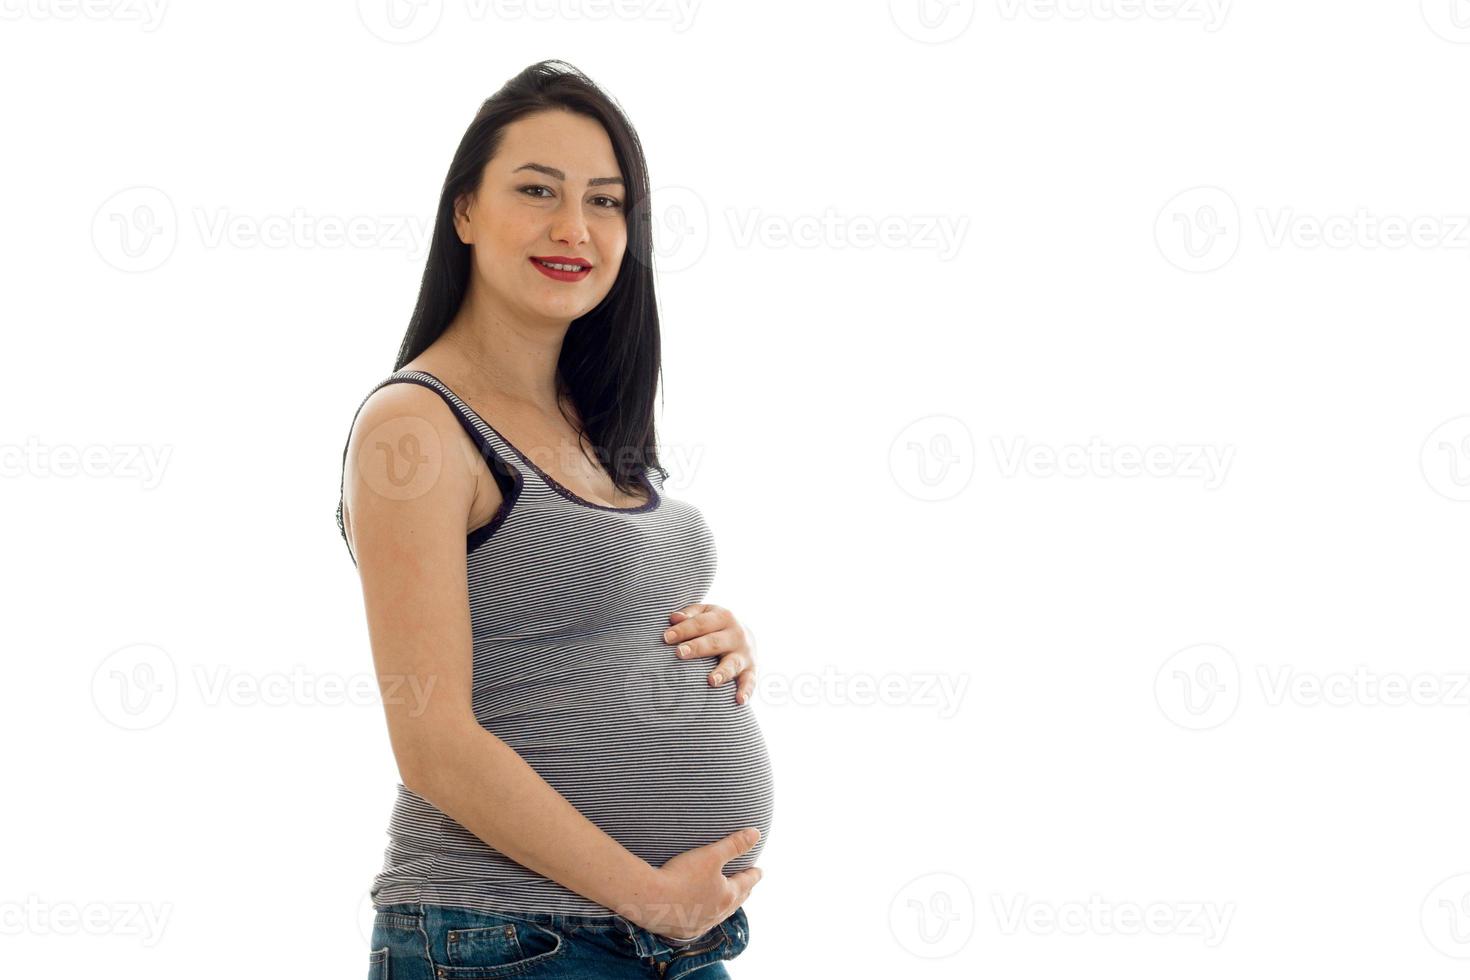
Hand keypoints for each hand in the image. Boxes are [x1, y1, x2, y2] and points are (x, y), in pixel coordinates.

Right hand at [623, 828, 763, 940]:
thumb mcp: (711, 854)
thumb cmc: (682, 875)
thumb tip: (756, 833)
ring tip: (727, 901)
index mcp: (727, 895)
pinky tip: (700, 916)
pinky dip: (706, 917)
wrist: (650, 899)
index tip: (760, 871)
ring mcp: (700, 924)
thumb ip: (734, 844)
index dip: (753, 875)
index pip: (745, 883)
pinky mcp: (683, 930)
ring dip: (725, 906)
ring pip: (718, 915)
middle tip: (748, 886)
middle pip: (735, 901)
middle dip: (742, 891)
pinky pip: (700, 924)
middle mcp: (717, 914)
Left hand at [664, 604, 756, 704]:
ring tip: (711, 681)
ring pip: (732, 664)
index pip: (701, 623)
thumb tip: (673, 618)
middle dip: (697, 648)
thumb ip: (689, 615)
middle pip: (714, 642)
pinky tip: (739, 700)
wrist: (746, 636)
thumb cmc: (714, 625)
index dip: (683, 629)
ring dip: (722, 673)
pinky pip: (750, 682)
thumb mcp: (704, 614)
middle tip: (680, 653)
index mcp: (723, 617)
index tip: (666, 638)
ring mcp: (744, 654)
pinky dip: (746, 691)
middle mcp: (736, 635)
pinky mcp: (751, 671)